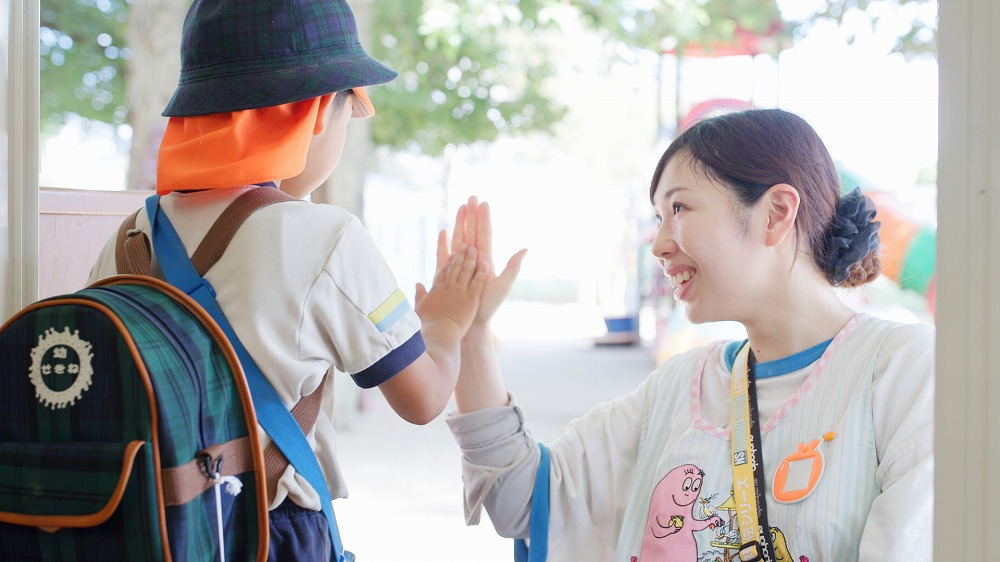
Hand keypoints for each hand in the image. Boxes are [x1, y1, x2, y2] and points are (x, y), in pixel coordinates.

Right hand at [413, 239, 485, 337]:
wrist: (440, 332)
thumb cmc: (428, 323)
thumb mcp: (420, 307)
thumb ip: (419, 294)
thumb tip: (418, 284)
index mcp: (437, 289)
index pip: (444, 270)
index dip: (449, 260)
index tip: (453, 253)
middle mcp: (449, 286)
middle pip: (455, 266)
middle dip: (461, 254)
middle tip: (466, 245)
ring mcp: (460, 291)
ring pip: (466, 271)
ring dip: (470, 259)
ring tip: (474, 249)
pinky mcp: (471, 298)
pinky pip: (478, 281)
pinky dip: (481, 272)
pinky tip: (485, 263)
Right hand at [449, 196, 526, 329]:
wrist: (472, 322)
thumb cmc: (488, 306)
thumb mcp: (503, 286)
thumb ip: (513, 267)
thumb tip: (525, 249)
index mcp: (486, 261)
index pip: (484, 235)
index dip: (483, 219)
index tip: (483, 203)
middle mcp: (473, 260)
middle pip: (471, 232)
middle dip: (471, 215)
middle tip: (471, 197)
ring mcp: (461, 265)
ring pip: (459, 239)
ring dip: (459, 224)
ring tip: (459, 207)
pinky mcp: (449, 273)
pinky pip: (444, 254)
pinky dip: (443, 242)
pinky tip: (442, 232)